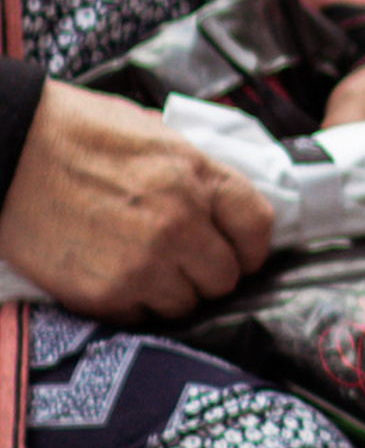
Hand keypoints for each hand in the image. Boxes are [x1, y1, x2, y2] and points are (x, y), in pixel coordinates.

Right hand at [0, 85, 274, 320]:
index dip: (252, 245)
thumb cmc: (80, 132)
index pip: (257, 227)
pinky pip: (141, 315)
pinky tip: (115, 274)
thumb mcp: (156, 135)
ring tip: (146, 267)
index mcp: (196, 176)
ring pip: (186, 304)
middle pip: (226, 275)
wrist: (13, 150)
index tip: (242, 251)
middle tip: (187, 261)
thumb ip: (195, 173)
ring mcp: (143, 263)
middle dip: (211, 270)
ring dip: (173, 290)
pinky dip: (133, 302)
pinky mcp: (105, 294)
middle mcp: (179, 224)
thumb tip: (220, 206)